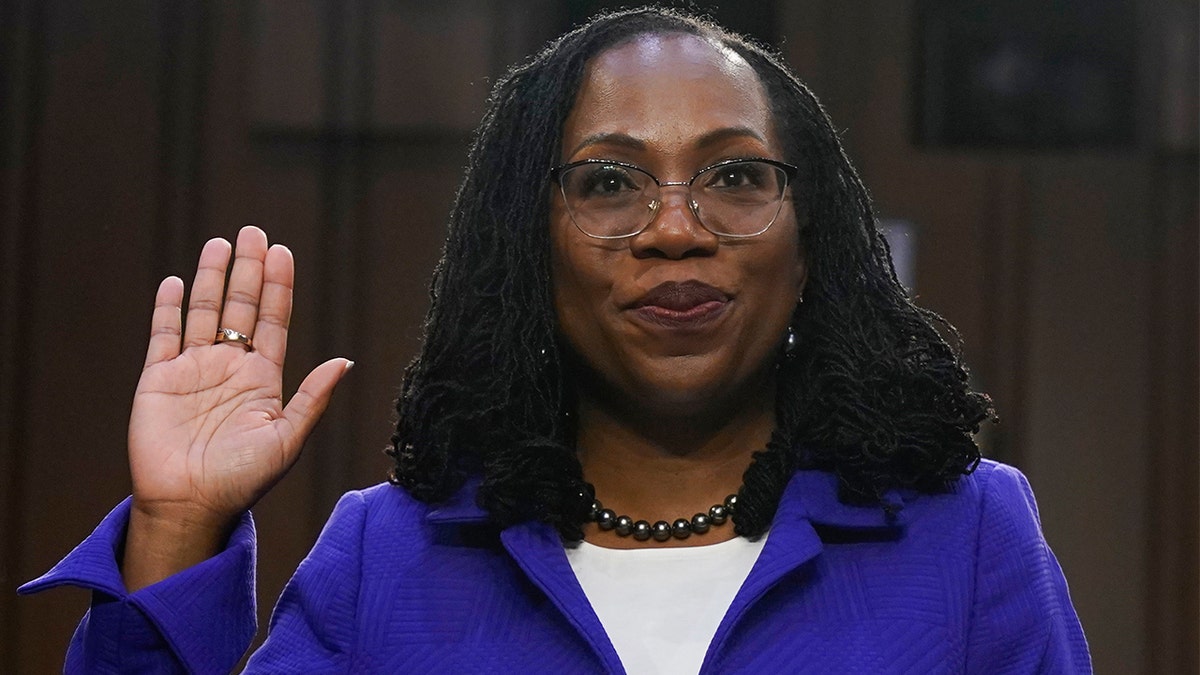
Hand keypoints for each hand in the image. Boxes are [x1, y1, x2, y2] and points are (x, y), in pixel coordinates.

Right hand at [123, 226, 350, 588]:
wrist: (190, 505)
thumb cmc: (244, 480)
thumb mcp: (287, 439)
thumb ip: (313, 398)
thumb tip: (345, 361)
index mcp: (262, 379)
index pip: (272, 321)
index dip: (277, 287)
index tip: (282, 252)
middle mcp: (229, 368)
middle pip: (240, 307)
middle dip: (247, 269)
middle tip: (253, 231)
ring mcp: (193, 370)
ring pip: (204, 313)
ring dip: (212, 278)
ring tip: (221, 243)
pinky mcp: (158, 380)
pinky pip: (164, 335)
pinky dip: (169, 308)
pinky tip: (177, 282)